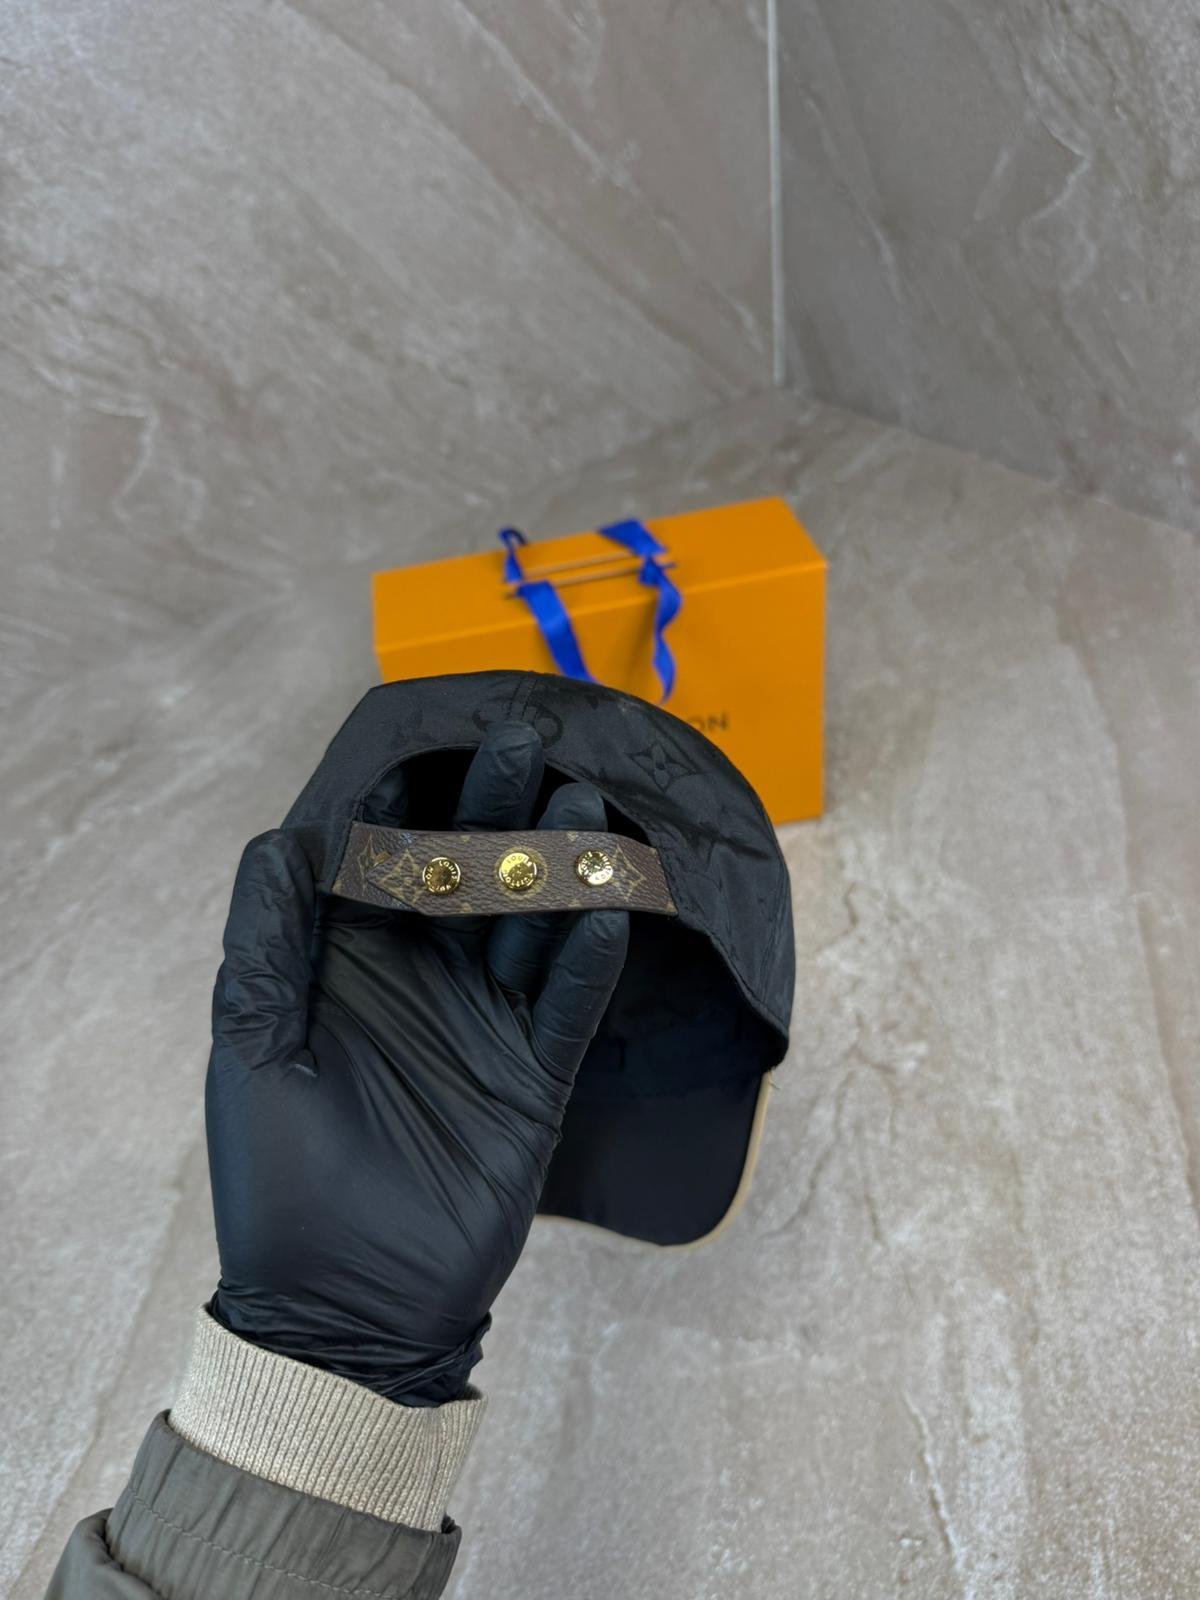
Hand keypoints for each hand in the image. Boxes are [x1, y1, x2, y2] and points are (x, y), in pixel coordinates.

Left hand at [206, 723, 627, 1403]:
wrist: (346, 1306)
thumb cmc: (278, 1181)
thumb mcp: (253, 1053)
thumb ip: (267, 945)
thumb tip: (278, 838)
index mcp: (348, 968)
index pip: (381, 864)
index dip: (403, 802)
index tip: (431, 737)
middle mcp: (422, 982)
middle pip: (466, 878)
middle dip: (493, 810)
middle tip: (527, 741)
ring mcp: (483, 1027)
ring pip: (528, 927)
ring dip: (554, 869)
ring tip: (583, 806)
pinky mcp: (532, 1078)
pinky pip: (568, 1008)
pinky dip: (587, 964)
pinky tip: (609, 913)